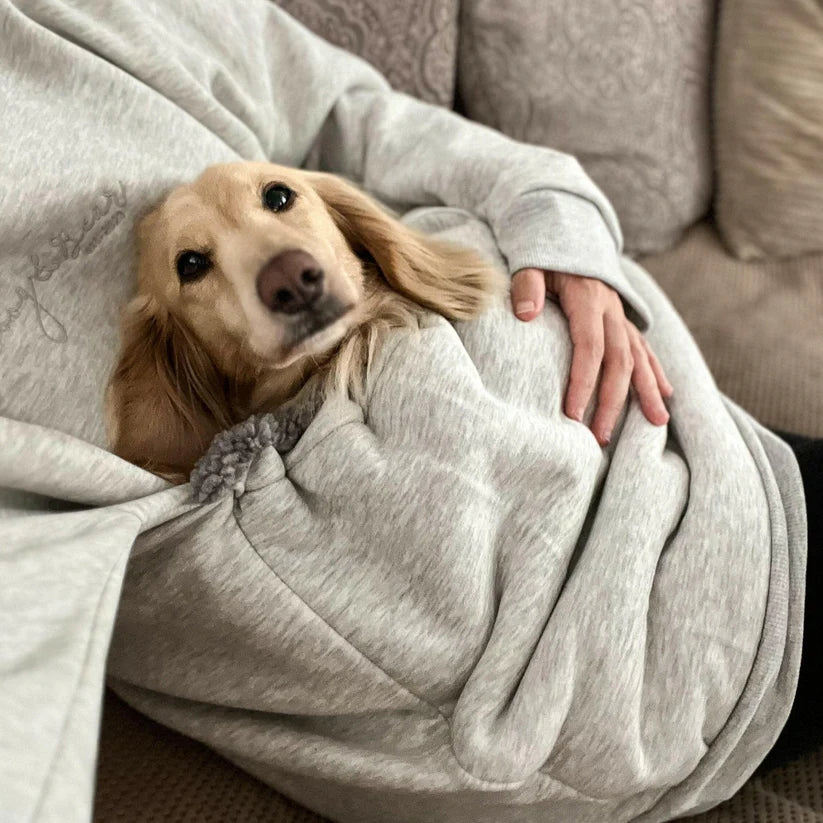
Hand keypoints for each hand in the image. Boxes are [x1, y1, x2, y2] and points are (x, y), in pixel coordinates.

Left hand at [512, 267, 672, 445]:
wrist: (567, 230)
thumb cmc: (542, 255)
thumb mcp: (530, 263)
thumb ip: (527, 286)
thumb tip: (525, 314)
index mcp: (588, 298)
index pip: (590, 347)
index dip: (583, 381)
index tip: (573, 413)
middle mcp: (612, 309)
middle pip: (619, 360)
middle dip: (613, 401)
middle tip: (601, 436)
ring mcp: (622, 315)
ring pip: (640, 357)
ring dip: (647, 392)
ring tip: (656, 424)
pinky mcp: (624, 320)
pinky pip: (644, 349)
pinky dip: (656, 372)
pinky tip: (666, 396)